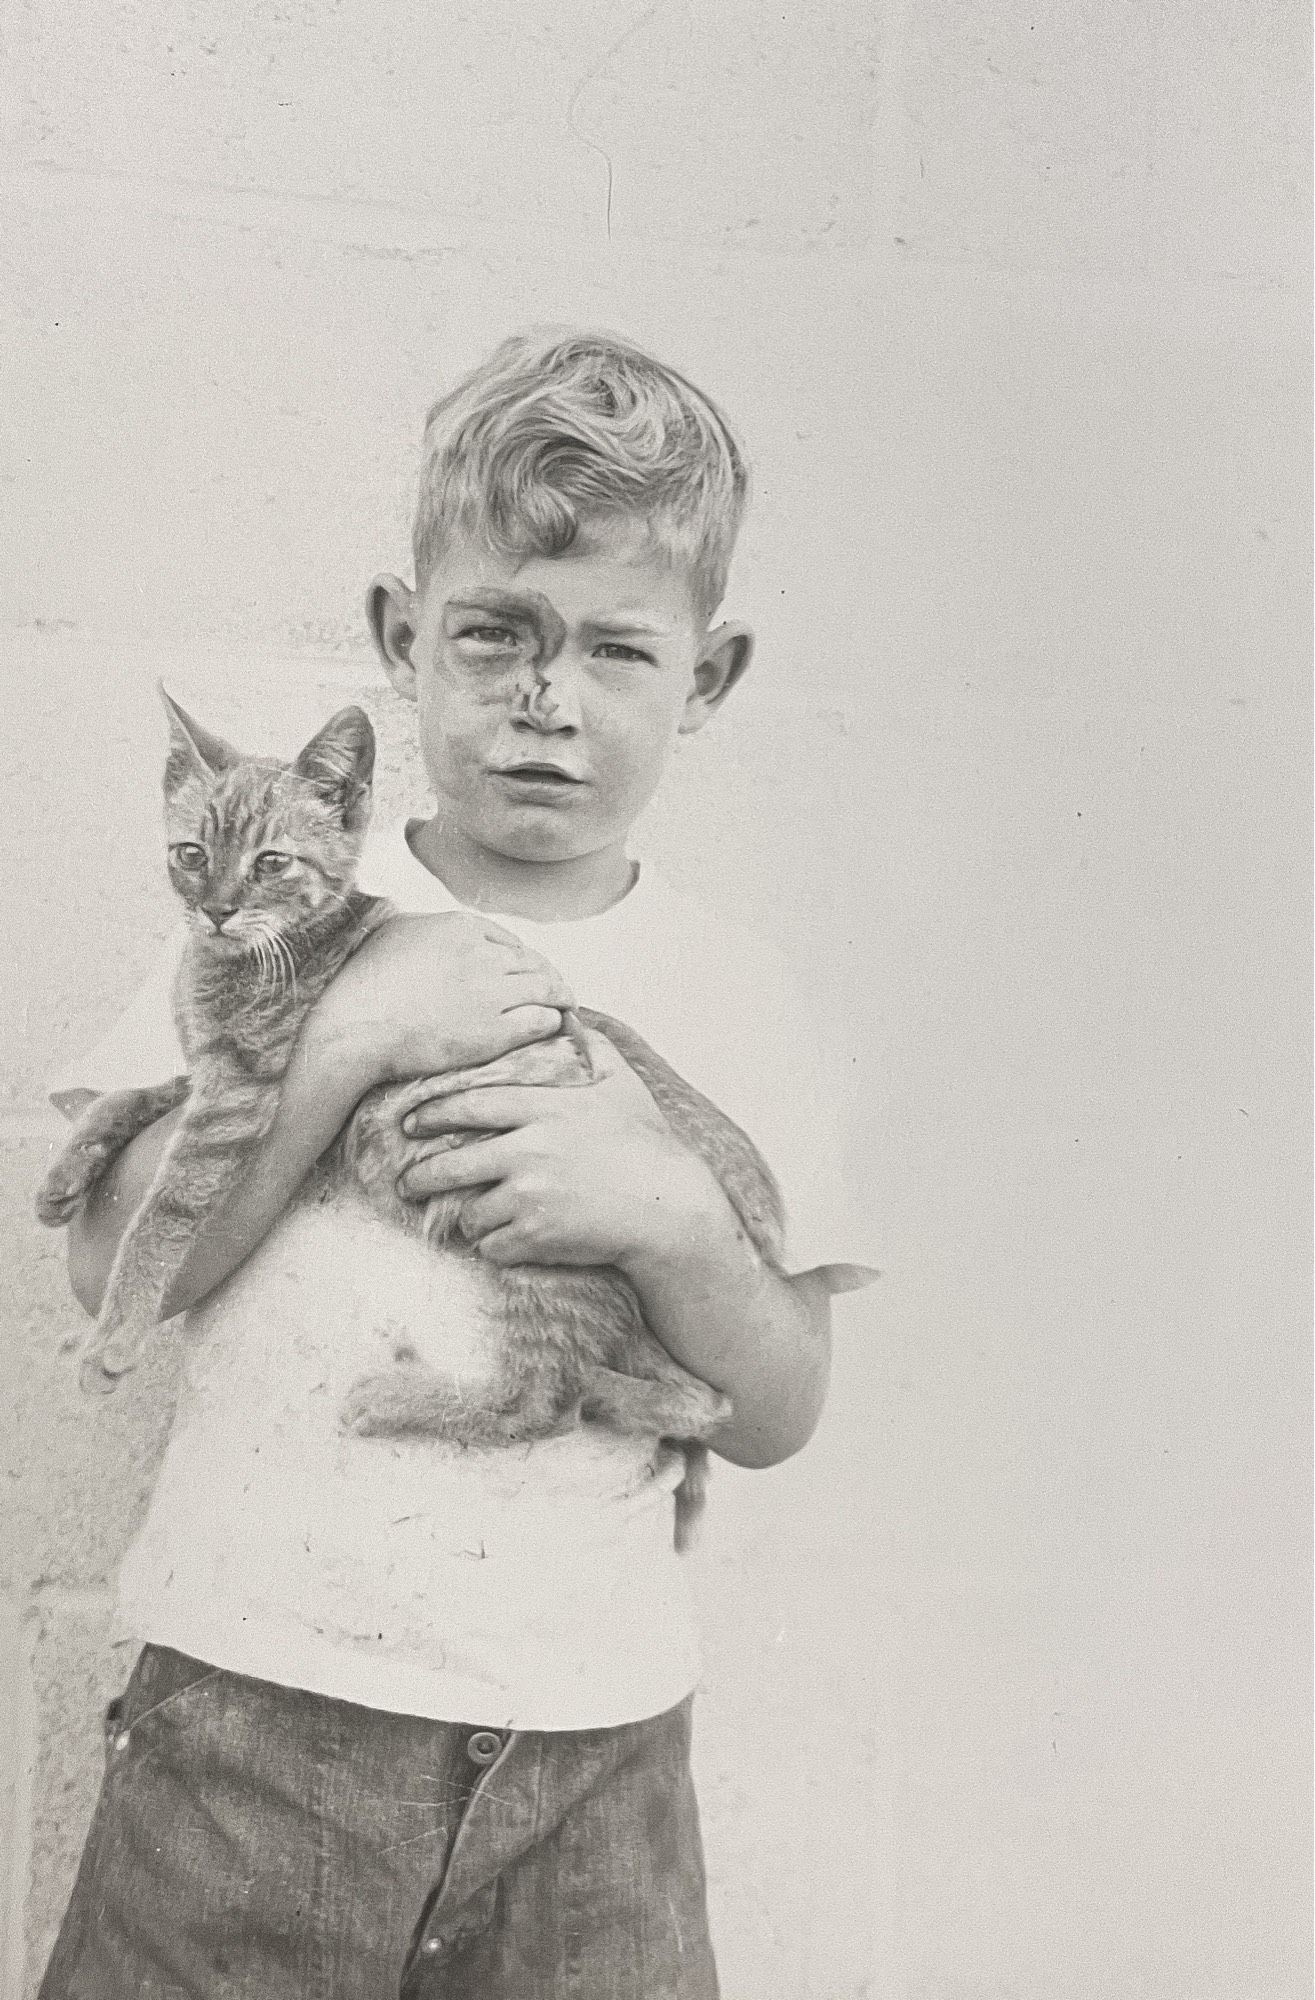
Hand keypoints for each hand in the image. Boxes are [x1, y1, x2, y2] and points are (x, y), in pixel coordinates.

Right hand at [305, 912, 574, 1084]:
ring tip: (565, 1009)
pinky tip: (551, 1027)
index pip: (509, 941)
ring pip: (547, 988)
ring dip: (559, 998)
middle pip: (534, 963)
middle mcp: (481, 955)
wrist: (354, 1029)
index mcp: (460, 927)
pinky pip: (541, 1019)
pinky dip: (551, 1021)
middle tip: (558, 992)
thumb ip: (428, 924)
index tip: (527, 972)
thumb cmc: (364, 984)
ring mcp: (490, 992)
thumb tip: (438, 924)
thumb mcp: (397, 932)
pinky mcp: (495, 1030)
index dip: (523, 959)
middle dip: (548, 978)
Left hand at [394, 1029, 728, 1269]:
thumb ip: (593, 1046)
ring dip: (468, 1218)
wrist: (669, 1206)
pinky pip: (492, 1245)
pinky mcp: (537, 1233)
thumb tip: (574, 1015)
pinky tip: (504, 1241)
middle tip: (407, 1183)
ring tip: (471, 1218)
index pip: (470, 1106)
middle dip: (420, 1177)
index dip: (432, 1114)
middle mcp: (529, 1149)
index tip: (410, 1122)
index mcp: (544, 1109)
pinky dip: (494, 1246)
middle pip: (451, 1164)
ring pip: (470, 1212)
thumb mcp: (622, 1084)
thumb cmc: (648, 1144)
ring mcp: (531, 1194)